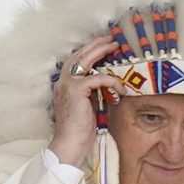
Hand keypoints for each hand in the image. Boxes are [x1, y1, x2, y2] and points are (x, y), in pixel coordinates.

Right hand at [49, 35, 124, 168]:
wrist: (70, 144)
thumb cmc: (79, 131)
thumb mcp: (88, 106)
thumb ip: (93, 92)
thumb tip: (106, 83)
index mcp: (63, 85)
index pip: (75, 62)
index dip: (89, 52)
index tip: (103, 46)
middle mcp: (62, 81)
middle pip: (79, 55)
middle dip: (96, 45)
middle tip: (111, 39)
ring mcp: (67, 84)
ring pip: (86, 59)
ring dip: (102, 51)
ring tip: (115, 47)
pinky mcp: (76, 89)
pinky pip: (98, 78)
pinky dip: (111, 81)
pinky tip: (120, 88)